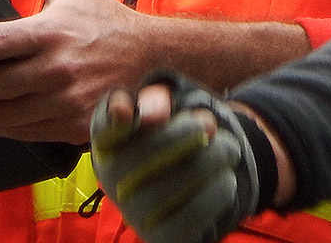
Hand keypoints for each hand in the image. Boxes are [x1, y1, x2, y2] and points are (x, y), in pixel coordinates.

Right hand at [91, 74, 263, 242]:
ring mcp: (135, 214)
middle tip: (209, 124)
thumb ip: (157, 101)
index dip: (110, 117)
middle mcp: (113, 182)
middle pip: (143, 154)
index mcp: (110, 143)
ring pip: (173, 185)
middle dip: (184, 133)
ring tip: (228, 149)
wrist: (190, 188)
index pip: (102, 127)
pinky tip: (226, 179)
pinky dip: (217, 192)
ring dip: (212, 159)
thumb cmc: (172, 139)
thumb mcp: (164, 111)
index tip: (126, 113)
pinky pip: (190, 216)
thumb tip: (154, 114)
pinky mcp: (161, 237)